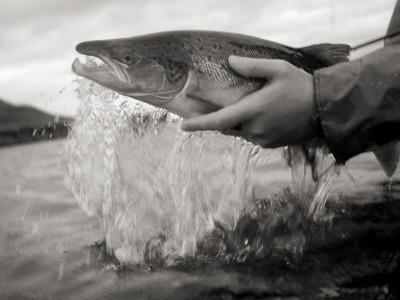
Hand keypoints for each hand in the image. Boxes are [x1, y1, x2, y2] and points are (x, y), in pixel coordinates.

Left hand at [181, 56, 317, 147]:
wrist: (325, 109)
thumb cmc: (301, 87)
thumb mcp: (278, 69)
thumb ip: (252, 66)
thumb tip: (231, 61)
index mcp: (253, 111)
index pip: (219, 121)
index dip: (199, 124)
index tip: (183, 126)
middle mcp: (255, 129)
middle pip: (228, 127)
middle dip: (220, 119)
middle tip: (216, 108)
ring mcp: (264, 139)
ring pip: (241, 132)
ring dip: (238, 122)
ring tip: (248, 107)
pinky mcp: (272, 144)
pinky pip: (253, 136)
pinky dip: (250, 127)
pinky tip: (263, 116)